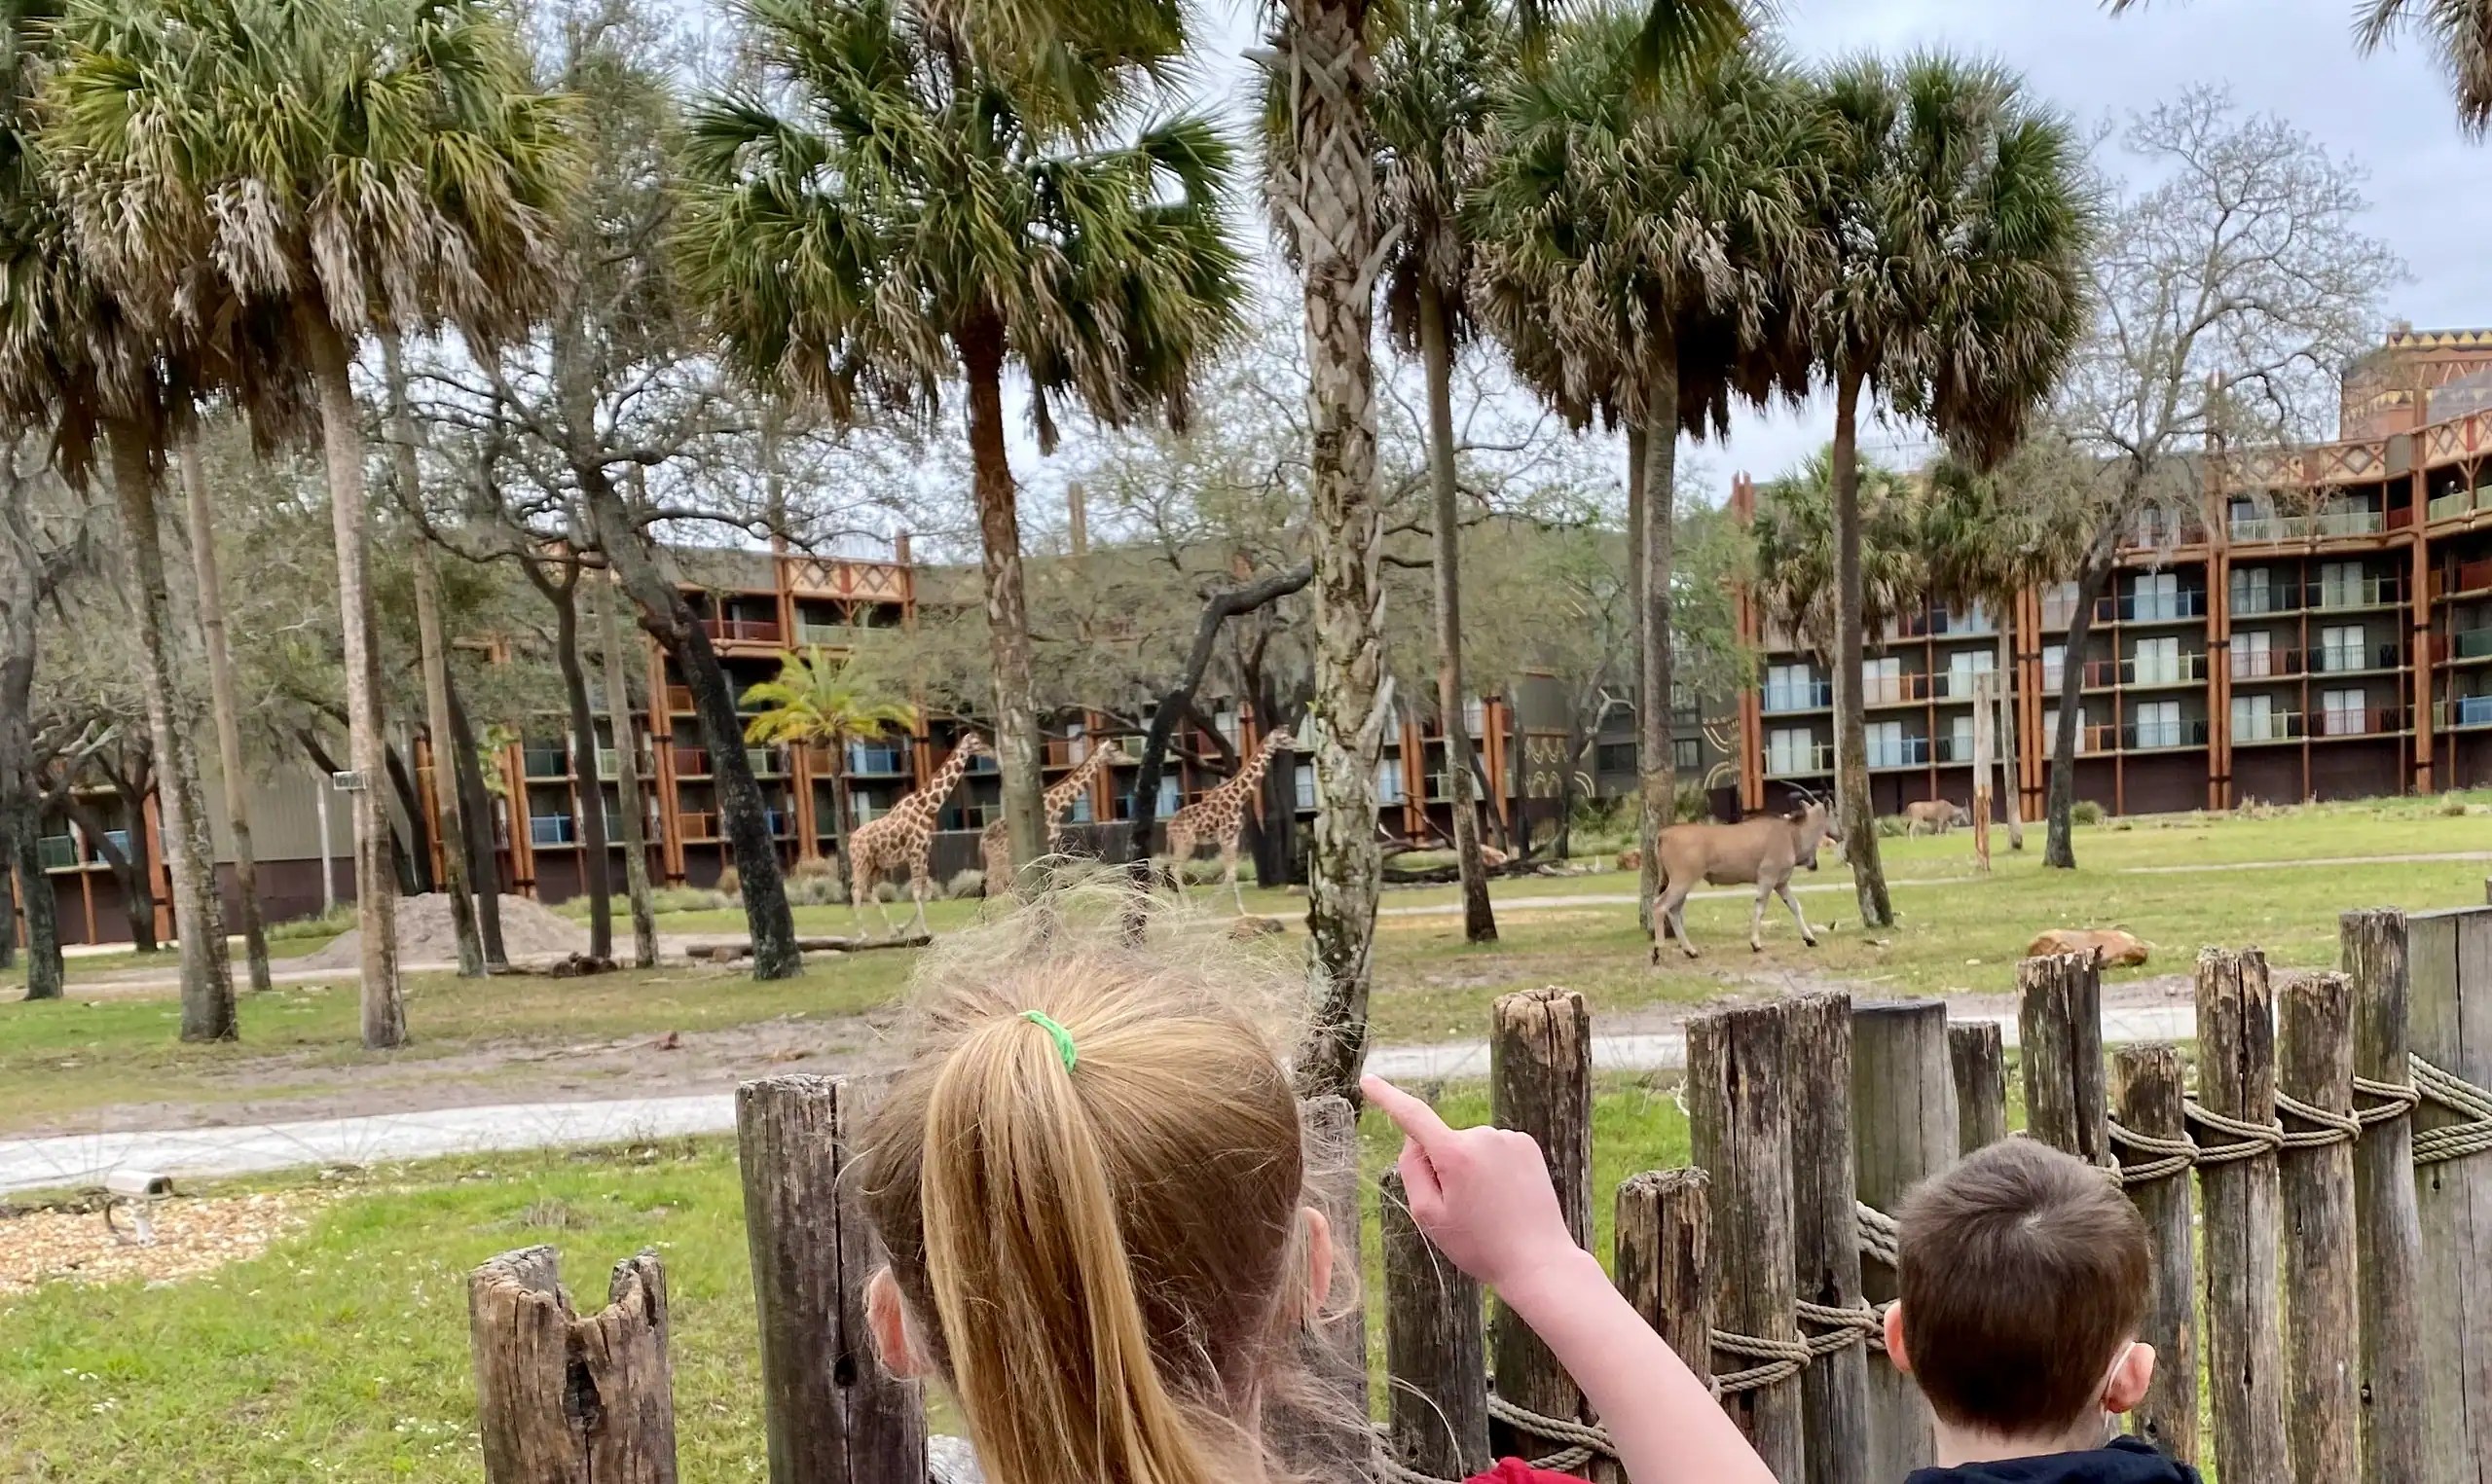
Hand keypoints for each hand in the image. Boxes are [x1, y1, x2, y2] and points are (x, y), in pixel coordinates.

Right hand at [1364, 1074, 1580, 1292]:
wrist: (1538, 1261)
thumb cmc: (1479, 1245)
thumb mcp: (1430, 1216)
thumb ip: (1412, 1171)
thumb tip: (1414, 1139)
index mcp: (1455, 1154)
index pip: (1412, 1115)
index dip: (1387, 1097)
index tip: (1368, 1081)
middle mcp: (1483, 1136)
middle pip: (1443, 1143)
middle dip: (1444, 1169)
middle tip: (1462, 1210)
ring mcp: (1509, 1138)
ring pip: (1470, 1148)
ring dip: (1471, 1171)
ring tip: (1489, 1209)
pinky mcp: (1527, 1145)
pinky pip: (1493, 1150)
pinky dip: (1492, 1169)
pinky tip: (1505, 1198)